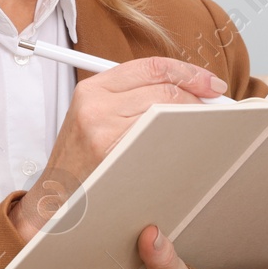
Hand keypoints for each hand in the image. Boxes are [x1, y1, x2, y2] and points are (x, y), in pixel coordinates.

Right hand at [7, 56, 226, 241]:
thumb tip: (184, 88)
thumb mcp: (94, 117)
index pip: (152, 66)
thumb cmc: (81, 162)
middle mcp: (95, 104)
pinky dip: (178, 142)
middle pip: (164, 89)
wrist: (53, 202)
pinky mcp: (111, 154)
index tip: (211, 84)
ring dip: (190, 121)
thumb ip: (131, 97)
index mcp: (93, 88)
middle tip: (213, 110)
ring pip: (165, 113)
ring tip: (201, 128)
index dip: (189, 72)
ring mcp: (102, 130)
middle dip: (196, 99)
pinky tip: (184, 148)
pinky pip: (159, 140)